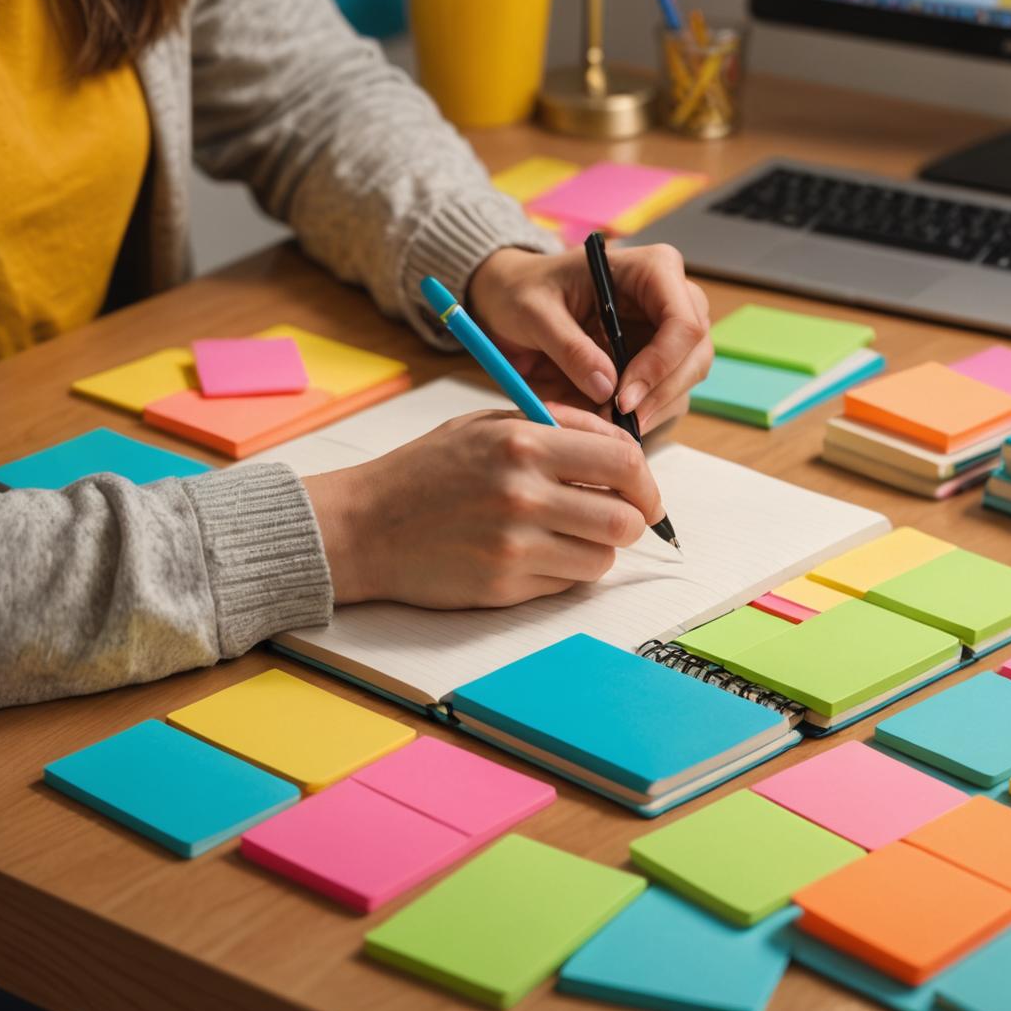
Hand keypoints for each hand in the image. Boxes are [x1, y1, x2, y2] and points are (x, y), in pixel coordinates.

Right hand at [303, 404, 666, 607]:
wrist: (364, 526)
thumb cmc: (428, 470)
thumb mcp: (487, 424)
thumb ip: (557, 426)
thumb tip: (624, 447)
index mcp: (523, 443)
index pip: (622, 463)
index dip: (647, 481)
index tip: (645, 494)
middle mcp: (522, 493)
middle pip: (624, 519)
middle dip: (631, 522)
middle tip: (617, 520)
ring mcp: (514, 545)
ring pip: (602, 558)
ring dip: (597, 550)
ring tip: (567, 536)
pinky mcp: (504, 585)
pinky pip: (566, 584)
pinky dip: (563, 572)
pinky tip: (534, 554)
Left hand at [467, 245, 711, 430]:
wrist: (517, 298)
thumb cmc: (526, 291)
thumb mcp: (534, 312)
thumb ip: (570, 347)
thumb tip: (607, 387)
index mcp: (653, 269)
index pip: (684, 323)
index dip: (661, 365)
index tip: (622, 398)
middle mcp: (672, 297)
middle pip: (695, 356)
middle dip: (660, 394)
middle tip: (617, 421)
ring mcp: (669, 331)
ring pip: (686, 380)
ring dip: (653, 409)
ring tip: (605, 424)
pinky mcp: (658, 359)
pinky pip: (666, 395)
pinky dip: (643, 413)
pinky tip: (607, 421)